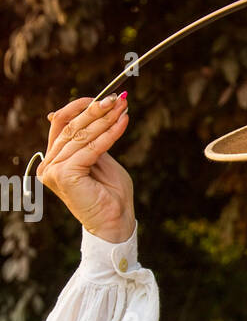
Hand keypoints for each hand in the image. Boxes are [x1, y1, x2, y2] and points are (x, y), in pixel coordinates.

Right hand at [37, 93, 134, 242]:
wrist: (116, 223)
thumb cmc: (110, 194)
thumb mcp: (101, 160)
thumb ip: (92, 139)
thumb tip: (91, 110)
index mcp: (54, 160)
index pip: (61, 125)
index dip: (79, 108)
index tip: (101, 98)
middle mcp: (49, 165)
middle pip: (71, 128)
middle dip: (96, 111)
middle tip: (117, 99)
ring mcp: (54, 171)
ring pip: (82, 136)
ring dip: (105, 119)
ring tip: (122, 107)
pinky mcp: (64, 175)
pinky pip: (91, 148)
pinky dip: (109, 134)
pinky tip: (123, 122)